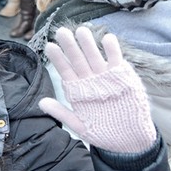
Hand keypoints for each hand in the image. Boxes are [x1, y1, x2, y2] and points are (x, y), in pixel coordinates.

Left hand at [40, 27, 156, 153]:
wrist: (129, 140)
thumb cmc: (103, 132)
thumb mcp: (80, 126)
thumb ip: (61, 113)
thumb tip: (41, 103)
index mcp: (78, 90)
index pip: (65, 71)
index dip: (58, 59)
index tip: (49, 46)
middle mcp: (90, 80)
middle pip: (78, 60)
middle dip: (70, 46)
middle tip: (61, 32)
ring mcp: (106, 78)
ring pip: (95, 57)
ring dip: (89, 44)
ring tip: (82, 30)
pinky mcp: (124, 78)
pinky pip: (117, 61)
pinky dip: (113, 50)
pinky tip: (108, 38)